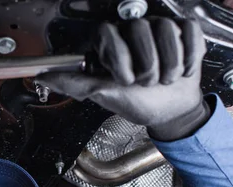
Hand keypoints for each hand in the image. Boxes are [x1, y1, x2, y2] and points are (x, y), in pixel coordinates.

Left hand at [36, 18, 209, 141]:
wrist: (169, 112)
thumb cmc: (136, 102)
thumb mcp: (104, 94)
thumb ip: (75, 84)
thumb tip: (43, 76)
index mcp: (110, 42)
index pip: (108, 33)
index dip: (120, 58)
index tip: (126, 80)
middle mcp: (132, 31)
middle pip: (140, 29)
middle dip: (147, 67)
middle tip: (147, 83)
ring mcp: (159, 28)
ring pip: (166, 30)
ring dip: (170, 65)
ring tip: (165, 78)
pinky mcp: (185, 31)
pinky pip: (189, 31)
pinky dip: (189, 56)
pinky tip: (184, 70)